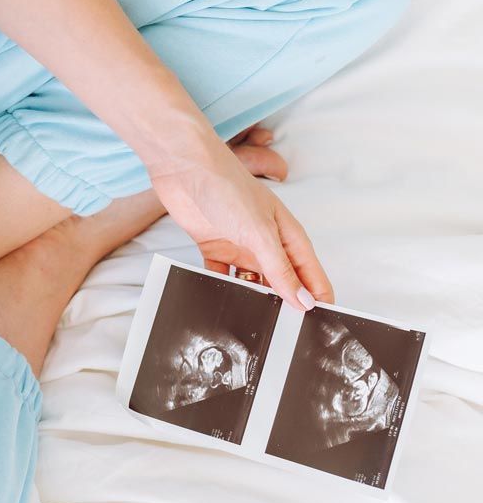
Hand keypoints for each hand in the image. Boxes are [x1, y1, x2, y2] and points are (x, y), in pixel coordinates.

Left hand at [150, 125, 332, 310]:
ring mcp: (240, 246)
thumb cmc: (227, 187)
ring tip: (252, 322)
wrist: (184, 168)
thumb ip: (281, 269)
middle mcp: (266, 243)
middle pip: (282, 283)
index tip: (317, 327)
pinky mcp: (214, 247)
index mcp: (288, 237)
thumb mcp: (260, 233)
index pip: (311, 275)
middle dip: (284, 305)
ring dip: (252, 299)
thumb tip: (304, 300)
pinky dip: (222, 288)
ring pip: (252, 283)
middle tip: (281, 334)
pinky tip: (222, 302)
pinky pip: (221, 276)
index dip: (317, 300)